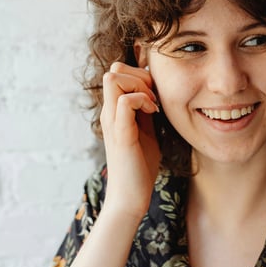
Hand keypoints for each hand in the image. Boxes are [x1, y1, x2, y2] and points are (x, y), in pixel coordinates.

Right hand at [100, 62, 161, 217]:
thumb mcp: (146, 130)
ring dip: (139, 86)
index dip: (139, 74)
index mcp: (114, 110)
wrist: (131, 197)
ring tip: (153, 105)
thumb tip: (156, 91)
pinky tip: (154, 114)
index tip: (155, 94)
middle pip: (113, 69)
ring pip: (113, 78)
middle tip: (155, 97)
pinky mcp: (120, 134)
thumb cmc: (140, 166)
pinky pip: (125, 101)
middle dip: (139, 75)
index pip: (118, 71)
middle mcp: (109, 112)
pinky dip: (142, 100)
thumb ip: (146, 110)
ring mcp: (112, 121)